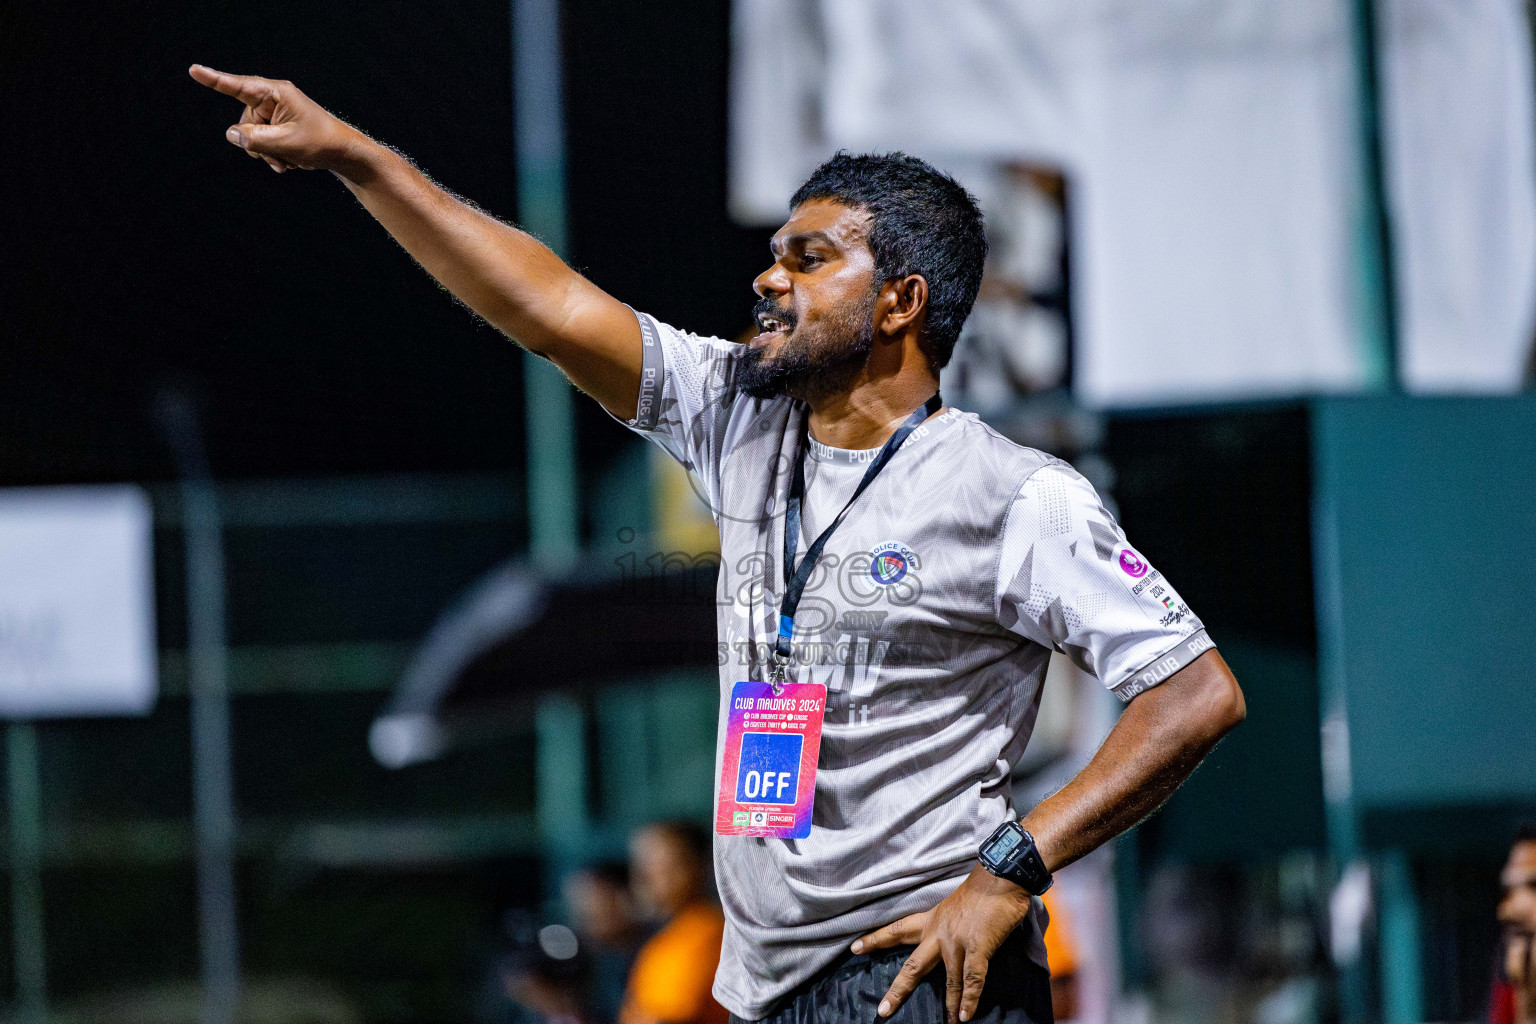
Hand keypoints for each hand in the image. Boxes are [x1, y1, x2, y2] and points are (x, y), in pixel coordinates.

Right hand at [188, 65, 369, 177]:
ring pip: (252, 136)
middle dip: (258, 144)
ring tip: (288, 160)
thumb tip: (230, 134)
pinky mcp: (277, 126)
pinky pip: (261, 143)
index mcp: (276, 94)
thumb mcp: (285, 143)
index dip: (214, 80)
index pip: (239, 86)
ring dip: (267, 153)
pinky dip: (272, 155)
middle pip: (245, 122)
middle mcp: (273, 100)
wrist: (342, 153)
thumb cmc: (320, 142)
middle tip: (282, 155)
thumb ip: (255, 139)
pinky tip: (289, 161)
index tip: (194, 70)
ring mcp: (274, 113)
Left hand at [852, 865, 1032, 1023]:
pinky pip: (972, 978)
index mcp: (932, 919)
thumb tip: (951, 938)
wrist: (1001, 876)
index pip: (897, 929)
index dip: (876, 939)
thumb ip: (948, 924)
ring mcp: (957, 941)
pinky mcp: (978, 947)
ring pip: (948, 980)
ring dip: (949, 1004)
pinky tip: (966, 1015)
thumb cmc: (982, 888)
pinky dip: (969, 999)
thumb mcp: (954, 905)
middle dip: (898, 989)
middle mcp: (939, 933)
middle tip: (883, 1010)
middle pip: (913, 965)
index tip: (854, 948)